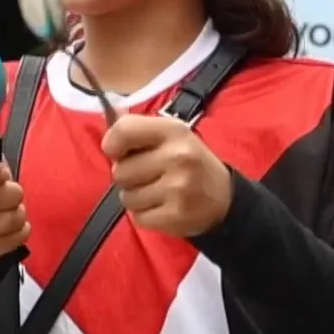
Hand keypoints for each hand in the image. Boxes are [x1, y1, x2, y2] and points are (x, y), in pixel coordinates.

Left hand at [101, 113, 233, 237]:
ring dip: (136, 197)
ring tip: (157, 192)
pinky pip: (138, 217)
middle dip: (128, 176)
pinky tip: (162, 207)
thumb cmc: (190, 162)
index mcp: (173, 131)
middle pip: (120, 171)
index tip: (117, 152)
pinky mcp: (176, 215)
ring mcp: (178, 188)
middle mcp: (177, 156)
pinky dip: (145, 215)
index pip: (123, 131)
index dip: (112, 144)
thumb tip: (109, 116)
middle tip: (148, 175)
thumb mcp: (171, 136)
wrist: (225, 198)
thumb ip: (139, 129)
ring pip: (127, 197)